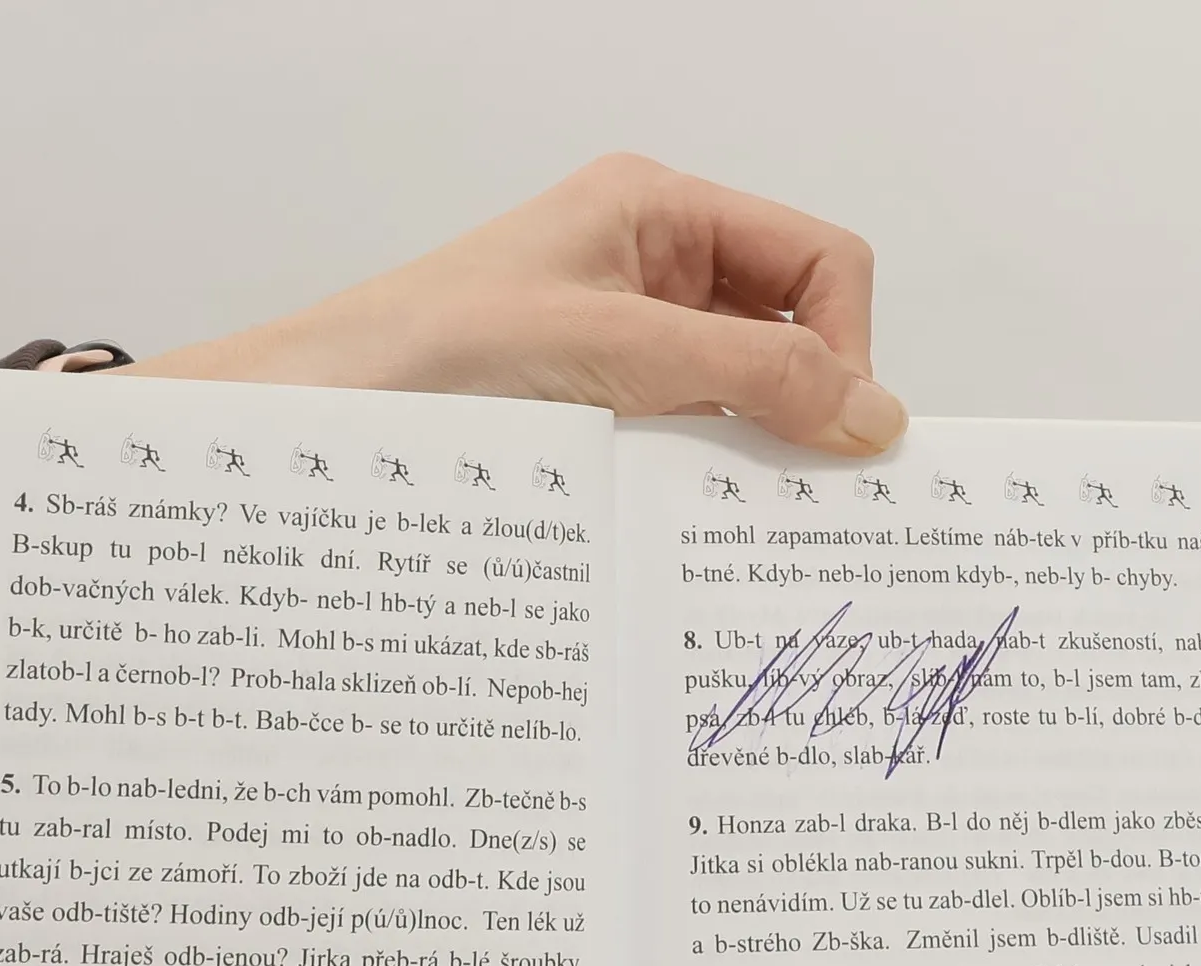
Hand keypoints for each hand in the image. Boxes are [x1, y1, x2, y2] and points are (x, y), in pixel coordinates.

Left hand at [121, 153, 906, 455]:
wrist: (325, 414)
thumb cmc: (436, 350)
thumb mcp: (619, 351)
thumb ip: (756, 375)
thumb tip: (874, 413)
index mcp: (658, 212)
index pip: (817, 260)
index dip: (845, 340)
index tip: (838, 428)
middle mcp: (648, 268)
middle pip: (788, 328)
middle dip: (805, 401)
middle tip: (804, 484)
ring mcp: (622, 342)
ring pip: (740, 393)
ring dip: (750, 448)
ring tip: (734, 507)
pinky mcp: (596, 410)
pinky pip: (687, 437)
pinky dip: (703, 476)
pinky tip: (686, 517)